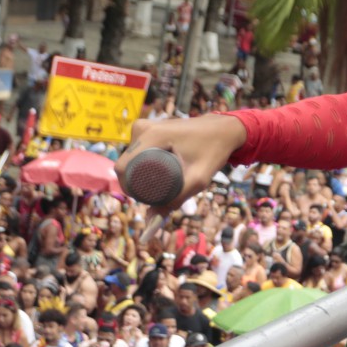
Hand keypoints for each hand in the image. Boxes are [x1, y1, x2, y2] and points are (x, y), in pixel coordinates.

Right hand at [116, 116, 248, 213]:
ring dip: (141, 175)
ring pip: (132, 160)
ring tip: (165, 181)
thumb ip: (175, 200)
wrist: (223, 130)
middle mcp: (142, 128)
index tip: (148, 199)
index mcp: (149, 135)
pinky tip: (160, 173)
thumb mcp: (197, 179)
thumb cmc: (213, 152)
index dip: (130, 188)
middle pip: (127, 165)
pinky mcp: (148, 129)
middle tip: (160, 193)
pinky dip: (145, 165)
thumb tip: (152, 220)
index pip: (123, 168)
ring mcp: (144, 127)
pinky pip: (138, 153)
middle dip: (137, 184)